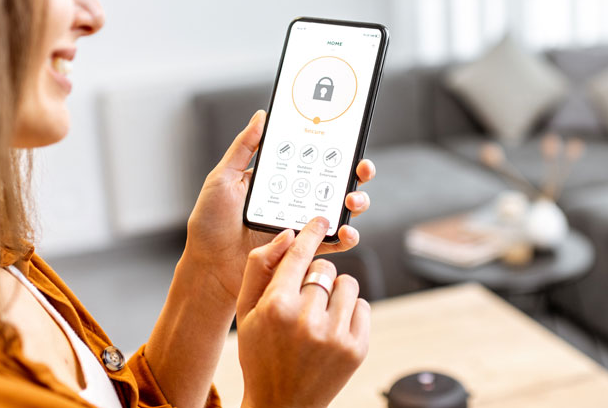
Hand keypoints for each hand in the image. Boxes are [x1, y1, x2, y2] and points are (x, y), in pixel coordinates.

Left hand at [185, 110, 376, 302]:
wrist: (208, 266)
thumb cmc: (210, 222)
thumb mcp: (223, 177)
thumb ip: (244, 147)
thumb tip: (261, 116)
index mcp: (280, 179)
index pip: (314, 158)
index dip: (336, 148)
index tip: (348, 139)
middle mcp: (296, 199)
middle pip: (336, 181)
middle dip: (357, 173)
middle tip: (361, 169)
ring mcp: (302, 225)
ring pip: (340, 210)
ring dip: (356, 202)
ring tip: (352, 201)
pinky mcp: (304, 251)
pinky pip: (333, 243)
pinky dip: (346, 238)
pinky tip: (346, 232)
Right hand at [237, 218, 369, 407]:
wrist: (281, 404)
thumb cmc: (259, 353)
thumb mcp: (245, 311)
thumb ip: (259, 268)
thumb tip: (288, 236)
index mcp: (276, 306)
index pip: (300, 255)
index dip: (311, 233)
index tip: (321, 219)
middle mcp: (307, 319)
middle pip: (324, 269)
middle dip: (316, 278)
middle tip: (304, 299)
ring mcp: (335, 336)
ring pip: (348, 284)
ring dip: (335, 292)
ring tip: (319, 314)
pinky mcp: (357, 349)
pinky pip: (363, 306)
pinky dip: (350, 311)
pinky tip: (332, 328)